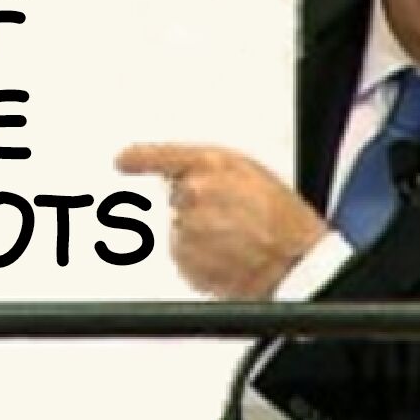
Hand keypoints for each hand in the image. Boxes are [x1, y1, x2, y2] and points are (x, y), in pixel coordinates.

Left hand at [116, 144, 326, 299]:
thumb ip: (210, 170)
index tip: (122, 160)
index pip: (162, 157)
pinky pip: (185, 258)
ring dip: (202, 237)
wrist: (297, 262)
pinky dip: (202, 261)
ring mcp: (187, 230)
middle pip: (178, 199)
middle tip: (233, 218)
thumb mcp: (251, 174)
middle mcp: (193, 194)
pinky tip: (230, 258)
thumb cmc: (282, 217)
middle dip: (199, 207)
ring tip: (237, 241)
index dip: (140, 158)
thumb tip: (180, 178)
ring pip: (182, 230)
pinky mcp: (185, 262)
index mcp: (211, 164)